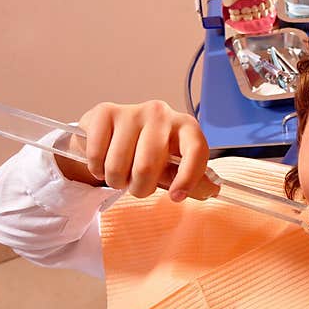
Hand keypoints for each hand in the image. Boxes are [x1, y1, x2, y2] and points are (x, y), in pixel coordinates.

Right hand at [56, 100, 218, 201]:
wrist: (111, 135)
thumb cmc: (148, 153)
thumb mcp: (173, 167)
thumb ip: (192, 181)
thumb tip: (212, 191)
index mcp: (186, 126)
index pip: (196, 151)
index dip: (187, 179)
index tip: (176, 197)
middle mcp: (161, 113)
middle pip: (147, 166)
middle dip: (139, 188)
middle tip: (137, 186)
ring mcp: (132, 111)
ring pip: (119, 165)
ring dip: (116, 181)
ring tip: (120, 175)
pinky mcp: (105, 112)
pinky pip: (98, 156)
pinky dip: (97, 170)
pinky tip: (103, 163)